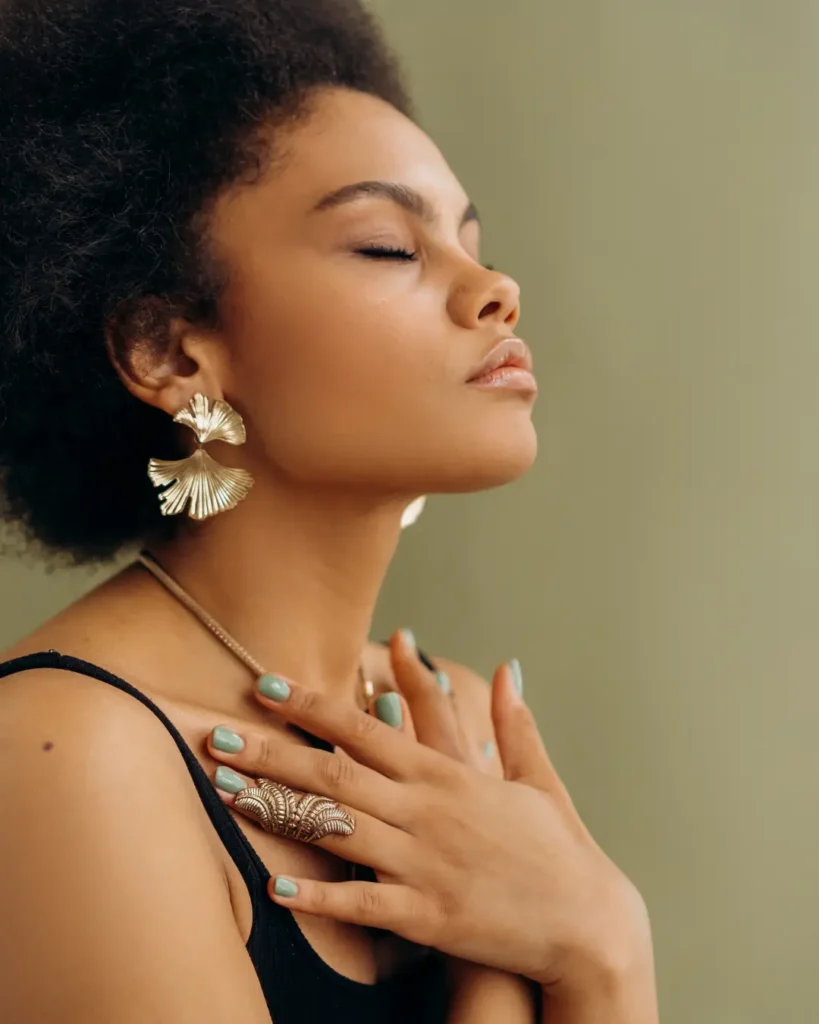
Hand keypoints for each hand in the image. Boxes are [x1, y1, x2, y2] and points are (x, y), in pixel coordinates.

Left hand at [208, 652, 653, 992]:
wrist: (587, 926)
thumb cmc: (560, 850)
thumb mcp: (537, 779)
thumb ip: (515, 723)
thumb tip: (510, 668)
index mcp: (449, 773)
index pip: (367, 727)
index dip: (313, 705)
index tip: (267, 685)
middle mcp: (428, 811)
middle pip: (336, 772)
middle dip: (272, 751)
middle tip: (218, 734)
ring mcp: (425, 862)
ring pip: (337, 828)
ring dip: (278, 810)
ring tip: (228, 792)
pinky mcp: (427, 915)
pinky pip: (362, 903)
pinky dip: (319, 895)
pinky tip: (277, 886)